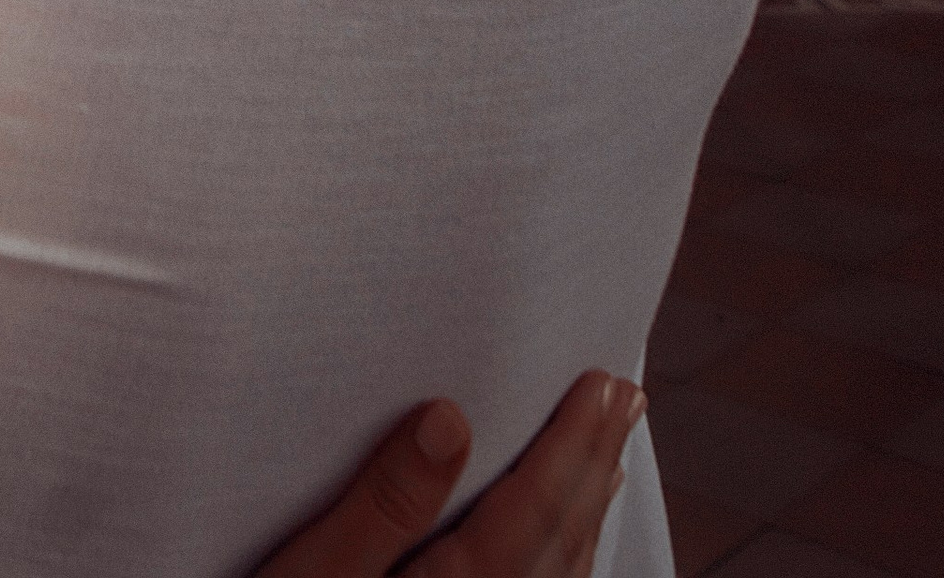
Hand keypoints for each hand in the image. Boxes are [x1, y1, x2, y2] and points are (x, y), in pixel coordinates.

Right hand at [252, 374, 641, 577]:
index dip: (573, 443)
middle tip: (626, 401)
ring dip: (587, 511)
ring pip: (558, 576)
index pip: (534, 507)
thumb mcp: (317, 570)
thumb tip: (451, 419)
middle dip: (594, 465)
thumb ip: (385, 502)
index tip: (602, 384)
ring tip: (609, 461)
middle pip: (559, 538)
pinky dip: (562, 563)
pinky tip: (560, 550)